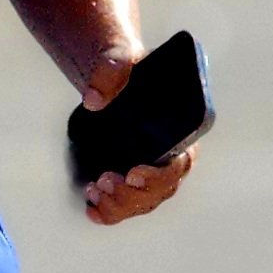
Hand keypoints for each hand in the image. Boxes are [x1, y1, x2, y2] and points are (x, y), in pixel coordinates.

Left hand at [77, 48, 195, 226]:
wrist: (112, 74)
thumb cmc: (124, 68)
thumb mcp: (118, 59)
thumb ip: (110, 71)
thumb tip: (94, 100)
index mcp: (179, 131)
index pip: (180, 163)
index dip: (159, 175)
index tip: (133, 173)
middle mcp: (171, 155)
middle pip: (161, 190)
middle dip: (132, 195)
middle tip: (104, 181)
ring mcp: (152, 170)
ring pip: (144, 202)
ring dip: (119, 205)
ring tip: (94, 191)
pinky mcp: (133, 177)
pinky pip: (128, 204)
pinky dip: (110, 212)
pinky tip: (92, 209)